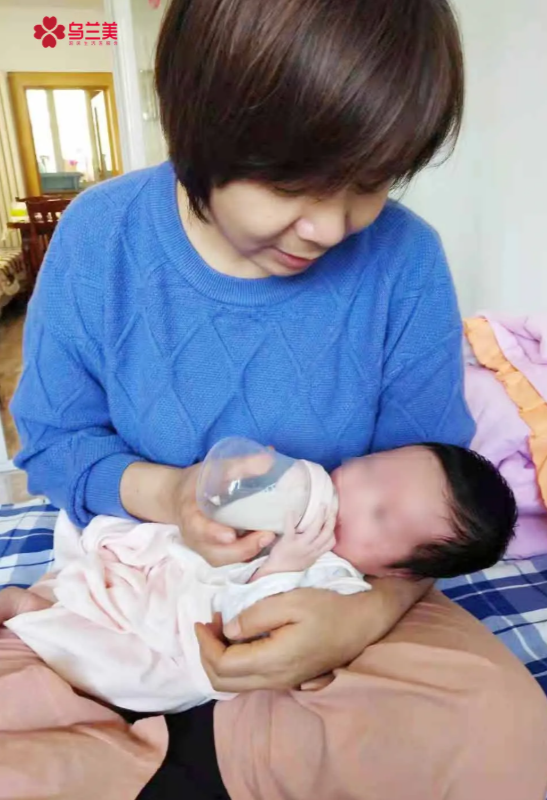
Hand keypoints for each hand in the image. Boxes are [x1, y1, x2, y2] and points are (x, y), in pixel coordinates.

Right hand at [169, 464, 275, 566]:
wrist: (180, 498)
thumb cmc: (197, 482)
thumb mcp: (212, 469)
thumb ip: (239, 465)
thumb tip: (270, 457)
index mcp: (188, 514)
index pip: (197, 528)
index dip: (213, 533)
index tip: (231, 535)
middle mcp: (194, 537)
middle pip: (215, 553)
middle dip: (241, 549)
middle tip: (266, 535)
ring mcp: (204, 548)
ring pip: (224, 560)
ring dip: (247, 554)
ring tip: (269, 538)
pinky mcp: (215, 552)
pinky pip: (230, 560)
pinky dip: (247, 555)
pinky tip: (265, 543)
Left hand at [196, 575, 432, 691]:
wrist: (361, 622)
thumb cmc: (328, 607)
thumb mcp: (291, 601)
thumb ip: (256, 616)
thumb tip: (229, 630)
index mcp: (274, 661)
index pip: (223, 665)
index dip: (206, 644)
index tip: (204, 619)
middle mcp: (274, 679)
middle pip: (222, 683)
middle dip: (206, 654)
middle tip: (208, 624)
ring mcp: (281, 682)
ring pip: (234, 685)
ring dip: (219, 658)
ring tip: (220, 628)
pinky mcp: (286, 678)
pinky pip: (248, 680)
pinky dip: (233, 662)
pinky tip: (239, 637)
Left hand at [252, 506, 335, 579]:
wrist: (276, 572)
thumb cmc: (290, 566)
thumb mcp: (307, 560)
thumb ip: (313, 550)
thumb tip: (317, 538)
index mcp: (315, 554)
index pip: (331, 542)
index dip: (333, 530)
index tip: (333, 521)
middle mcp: (311, 549)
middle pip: (327, 533)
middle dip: (331, 519)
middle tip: (331, 508)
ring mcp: (300, 546)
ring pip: (315, 529)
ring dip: (320, 516)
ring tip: (321, 506)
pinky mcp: (288, 542)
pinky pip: (291, 528)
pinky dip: (291, 518)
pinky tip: (291, 511)